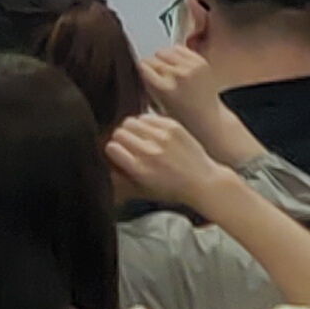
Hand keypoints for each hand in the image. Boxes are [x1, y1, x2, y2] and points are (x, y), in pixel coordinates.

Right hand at [104, 110, 234, 214]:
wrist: (203, 181)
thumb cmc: (173, 189)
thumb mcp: (143, 191)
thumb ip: (121, 179)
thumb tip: (106, 165)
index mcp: (140, 170)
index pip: (112, 148)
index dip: (113, 150)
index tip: (117, 153)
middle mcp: (149, 152)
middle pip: (119, 133)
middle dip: (120, 139)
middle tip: (128, 145)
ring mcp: (162, 137)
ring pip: (130, 122)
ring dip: (131, 129)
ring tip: (139, 137)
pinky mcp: (172, 126)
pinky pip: (147, 117)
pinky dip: (145, 123)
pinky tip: (150, 132)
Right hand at [136, 41, 254, 165]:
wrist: (209, 120)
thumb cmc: (184, 120)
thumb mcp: (157, 108)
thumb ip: (147, 87)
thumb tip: (139, 71)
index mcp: (165, 89)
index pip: (143, 65)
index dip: (142, 71)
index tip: (143, 74)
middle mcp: (178, 75)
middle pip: (153, 58)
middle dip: (152, 67)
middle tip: (157, 77)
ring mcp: (191, 67)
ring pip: (165, 51)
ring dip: (163, 59)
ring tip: (168, 72)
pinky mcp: (200, 62)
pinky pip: (179, 49)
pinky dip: (176, 55)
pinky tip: (178, 67)